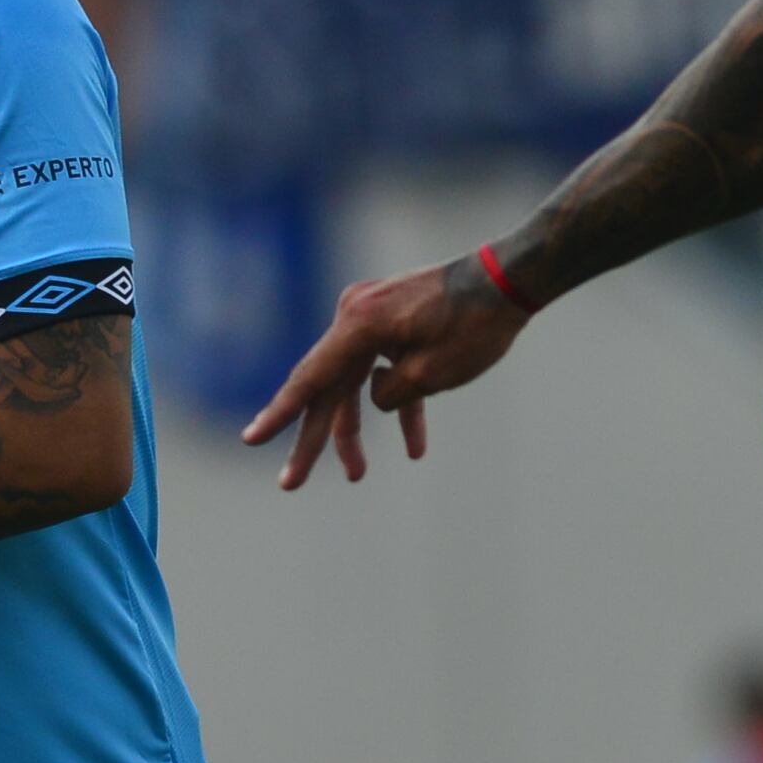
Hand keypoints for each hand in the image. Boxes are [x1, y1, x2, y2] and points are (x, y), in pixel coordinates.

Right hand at [239, 257, 529, 490]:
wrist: (510, 279)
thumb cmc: (475, 325)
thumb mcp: (432, 375)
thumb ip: (391, 395)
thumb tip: (375, 398)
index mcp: (358, 326)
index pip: (310, 380)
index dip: (280, 415)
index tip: (252, 440)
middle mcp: (355, 317)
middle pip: (327, 390)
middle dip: (314, 440)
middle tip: (291, 483)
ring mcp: (374, 318)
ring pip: (355, 385)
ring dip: (358, 429)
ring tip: (357, 475)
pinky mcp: (395, 322)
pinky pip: (385, 369)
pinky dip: (399, 403)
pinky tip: (415, 448)